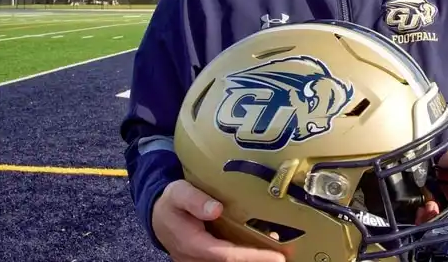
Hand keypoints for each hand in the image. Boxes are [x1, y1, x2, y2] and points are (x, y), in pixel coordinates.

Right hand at [151, 180, 285, 261]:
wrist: (158, 215)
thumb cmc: (170, 202)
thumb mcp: (177, 193)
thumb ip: (194, 200)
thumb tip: (216, 209)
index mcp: (193, 244)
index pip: (227, 255)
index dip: (253, 257)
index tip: (277, 256)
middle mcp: (199, 259)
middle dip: (261, 260)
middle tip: (288, 254)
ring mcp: (204, 261)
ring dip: (257, 259)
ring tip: (284, 251)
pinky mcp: (210, 257)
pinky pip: (230, 259)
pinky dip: (250, 255)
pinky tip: (269, 247)